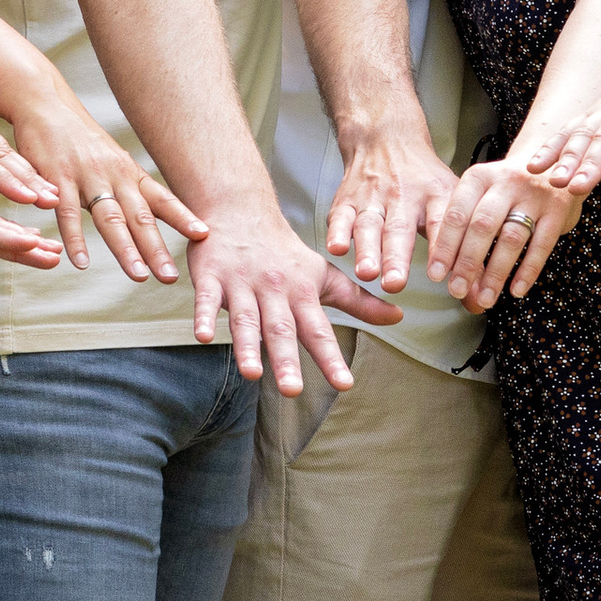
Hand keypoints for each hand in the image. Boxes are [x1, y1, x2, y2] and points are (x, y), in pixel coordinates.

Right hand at [5, 80, 210, 283]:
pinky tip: (81, 262)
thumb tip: (150, 219)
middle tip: (171, 276)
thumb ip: (128, 190)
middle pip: (139, 216)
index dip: (182, 216)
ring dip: (125, 249)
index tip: (204, 235)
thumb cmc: (80, 139)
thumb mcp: (112, 161)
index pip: (161, 198)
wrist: (47, 106)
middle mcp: (113, 175)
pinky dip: (75, 239)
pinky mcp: (58, 179)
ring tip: (139, 276)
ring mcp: (87, 177)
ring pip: (110, 218)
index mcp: (128, 173)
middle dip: (156, 248)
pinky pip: (68, 213)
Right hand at [188, 207, 399, 396]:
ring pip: (245, 317)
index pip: (318, 330)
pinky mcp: (211, 276)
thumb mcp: (324, 275)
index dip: (331, 357)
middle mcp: (273, 290)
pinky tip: (201, 336)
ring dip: (247, 345)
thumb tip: (399, 317)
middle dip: (286, 359)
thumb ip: (359, 302)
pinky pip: (206, 298)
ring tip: (251, 373)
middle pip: (280, 328)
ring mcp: (241, 283)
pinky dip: (203, 315)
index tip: (344, 384)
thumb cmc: (286, 253)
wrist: (243, 210)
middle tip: (293, 390)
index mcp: (301, 292)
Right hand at [326, 120, 460, 292]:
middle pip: (400, 227)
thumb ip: (465, 255)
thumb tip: (478, 299)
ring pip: (369, 224)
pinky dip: (338, 232)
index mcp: (435, 195)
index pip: (442, 222)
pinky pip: (341, 216)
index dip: (443, 248)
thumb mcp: (452, 202)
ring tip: (368, 273)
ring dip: (367, 250)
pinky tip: (338, 248)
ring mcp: (373, 196)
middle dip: (396, 257)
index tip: (442, 275)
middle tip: (395, 282)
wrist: (386, 138)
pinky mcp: (348, 200)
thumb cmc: (423, 179)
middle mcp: (403, 195)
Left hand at [427, 157, 582, 310]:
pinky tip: (516, 290)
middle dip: (467, 263)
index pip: (457, 214)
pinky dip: (527, 271)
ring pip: (511, 239)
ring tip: (485, 298)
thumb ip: (466, 226)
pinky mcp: (558, 210)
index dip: (445, 246)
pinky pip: (541, 245)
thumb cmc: (506, 188)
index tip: (436, 274)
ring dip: (496, 273)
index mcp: (479, 177)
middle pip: (482, 226)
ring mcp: (534, 195)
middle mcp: (506, 182)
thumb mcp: (483, 192)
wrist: (554, 162)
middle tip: (456, 290)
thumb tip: (446, 272)